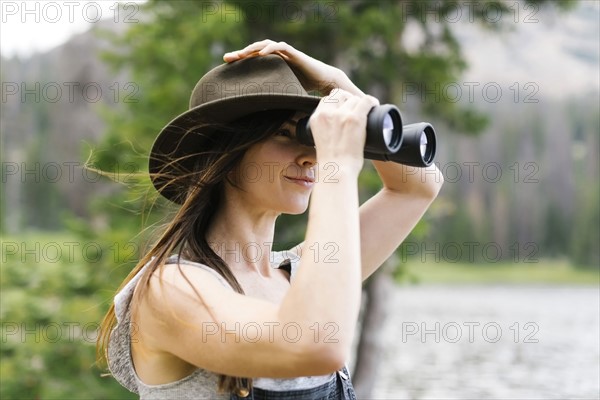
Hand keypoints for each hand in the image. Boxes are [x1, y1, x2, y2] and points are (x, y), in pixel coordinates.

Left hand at [224, 39, 342, 93]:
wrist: (323, 82)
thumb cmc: (304, 89)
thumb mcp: (283, 93)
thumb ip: (271, 96)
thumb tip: (257, 114)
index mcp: (273, 64)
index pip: (253, 59)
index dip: (240, 61)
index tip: (226, 66)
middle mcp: (277, 56)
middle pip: (255, 50)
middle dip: (241, 53)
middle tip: (227, 58)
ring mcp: (285, 53)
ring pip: (265, 45)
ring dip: (252, 48)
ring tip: (241, 54)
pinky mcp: (294, 53)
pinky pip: (280, 47)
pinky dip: (270, 49)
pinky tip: (260, 55)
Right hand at [309, 88, 378, 170]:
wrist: (337, 170)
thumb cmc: (332, 162)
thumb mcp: (321, 140)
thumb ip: (326, 129)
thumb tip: (338, 126)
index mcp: (316, 118)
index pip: (327, 99)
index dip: (338, 102)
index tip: (345, 108)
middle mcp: (327, 113)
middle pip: (340, 95)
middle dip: (349, 100)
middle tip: (356, 110)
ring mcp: (341, 115)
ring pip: (354, 98)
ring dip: (360, 104)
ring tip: (366, 112)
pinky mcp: (355, 119)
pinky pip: (366, 101)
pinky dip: (372, 102)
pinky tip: (374, 105)